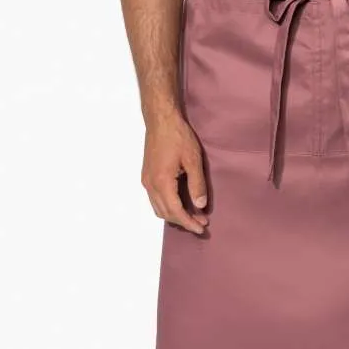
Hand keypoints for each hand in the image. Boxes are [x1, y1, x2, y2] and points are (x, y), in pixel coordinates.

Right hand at [141, 110, 208, 234]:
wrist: (161, 120)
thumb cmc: (178, 136)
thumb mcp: (193, 159)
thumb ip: (197, 184)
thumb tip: (200, 206)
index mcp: (162, 182)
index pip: (175, 211)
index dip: (188, 222)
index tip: (201, 228)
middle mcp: (150, 185)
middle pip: (165, 213)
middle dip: (183, 221)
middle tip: (202, 222)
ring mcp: (146, 180)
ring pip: (158, 207)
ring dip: (175, 214)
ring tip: (193, 215)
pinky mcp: (147, 175)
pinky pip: (155, 199)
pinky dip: (167, 205)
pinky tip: (180, 202)